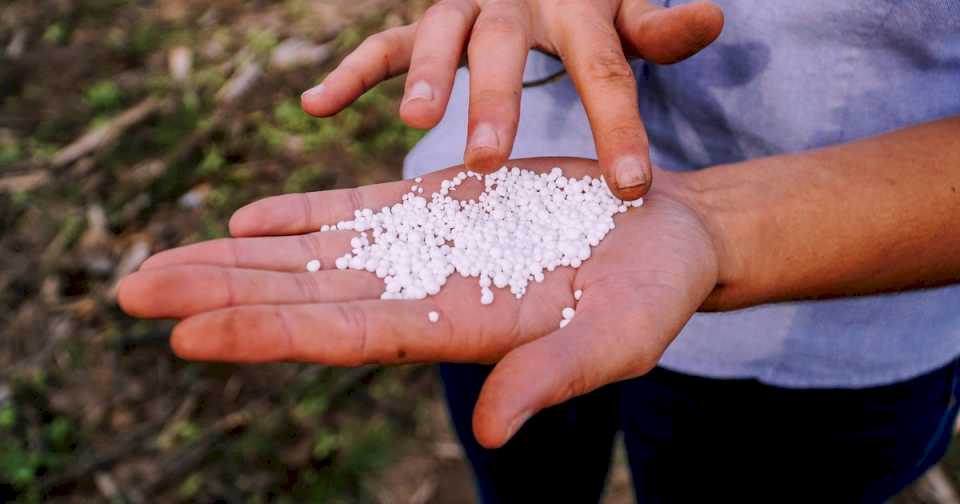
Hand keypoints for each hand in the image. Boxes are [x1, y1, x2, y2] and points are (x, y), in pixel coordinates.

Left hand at [118, 158, 720, 447]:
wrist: (661, 231)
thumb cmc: (650, 295)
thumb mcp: (614, 340)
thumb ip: (549, 376)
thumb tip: (491, 433)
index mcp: (455, 331)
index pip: (341, 337)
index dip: (265, 333)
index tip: (185, 333)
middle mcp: (422, 295)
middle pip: (302, 297)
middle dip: (218, 294)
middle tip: (128, 289)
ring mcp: (423, 249)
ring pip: (311, 254)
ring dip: (235, 256)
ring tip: (156, 260)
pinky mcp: (436, 207)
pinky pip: (354, 211)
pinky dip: (299, 212)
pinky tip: (247, 217)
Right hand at [300, 1, 723, 198]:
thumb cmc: (589, 6)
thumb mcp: (626, 11)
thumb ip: (658, 27)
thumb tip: (713, 17)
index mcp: (577, 12)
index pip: (604, 71)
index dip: (618, 126)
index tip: (631, 187)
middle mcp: (515, 5)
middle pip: (505, 50)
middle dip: (496, 102)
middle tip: (489, 160)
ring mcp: (464, 10)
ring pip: (439, 35)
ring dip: (423, 76)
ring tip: (416, 121)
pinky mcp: (426, 22)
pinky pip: (383, 43)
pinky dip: (351, 73)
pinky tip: (314, 108)